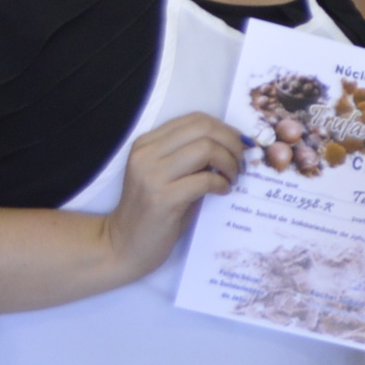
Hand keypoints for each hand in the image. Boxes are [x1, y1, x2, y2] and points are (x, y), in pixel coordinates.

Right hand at [93, 111, 244, 284]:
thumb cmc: (153, 211)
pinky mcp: (162, 199)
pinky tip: (223, 191)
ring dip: (229, 162)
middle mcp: (146, 154)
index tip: (238, 146)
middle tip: (240, 162)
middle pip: (204, 129)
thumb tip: (234, 144)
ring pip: (206, 149)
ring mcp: (152, 176)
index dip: (225, 129)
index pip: (195, 119)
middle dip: (232, 143)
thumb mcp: (168, 175)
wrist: (124, 245)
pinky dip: (221, 183)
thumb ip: (191, 156)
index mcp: (147, 143)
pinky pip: (205, 179)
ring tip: (232, 178)